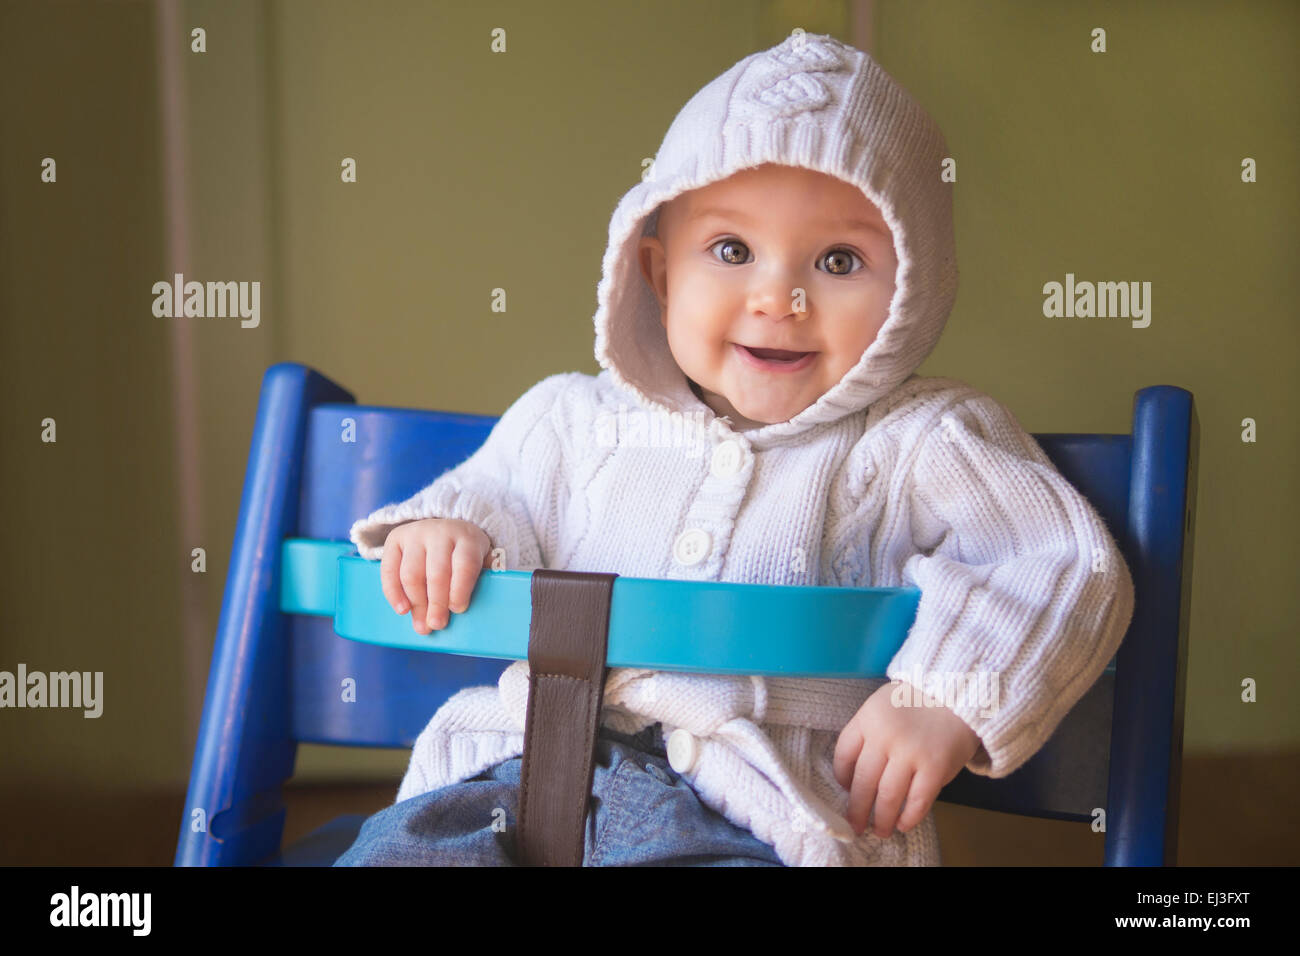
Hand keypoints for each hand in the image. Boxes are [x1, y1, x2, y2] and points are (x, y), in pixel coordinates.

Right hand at [378, 518, 493, 634]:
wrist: (444, 529)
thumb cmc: (464, 554)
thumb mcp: (480, 560)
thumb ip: (476, 581)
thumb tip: (463, 611)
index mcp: (467, 538)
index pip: (465, 564)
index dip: (460, 589)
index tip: (458, 609)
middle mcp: (440, 533)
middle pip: (436, 572)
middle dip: (436, 602)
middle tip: (437, 624)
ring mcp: (415, 534)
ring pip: (411, 574)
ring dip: (416, 603)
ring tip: (422, 625)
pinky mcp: (395, 539)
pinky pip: (389, 570)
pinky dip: (393, 594)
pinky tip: (403, 610)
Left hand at [832, 679, 981, 838]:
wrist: (958, 689)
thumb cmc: (917, 699)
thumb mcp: (882, 705)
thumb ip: (869, 733)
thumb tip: (857, 776)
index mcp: (867, 719)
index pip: (843, 755)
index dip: (841, 778)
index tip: (846, 790)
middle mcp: (885, 737)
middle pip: (863, 782)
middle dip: (857, 810)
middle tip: (855, 825)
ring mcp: (911, 753)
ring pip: (887, 797)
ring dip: (882, 820)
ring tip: (880, 830)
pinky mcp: (936, 767)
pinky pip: (917, 801)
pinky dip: (909, 818)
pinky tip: (904, 824)